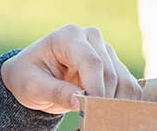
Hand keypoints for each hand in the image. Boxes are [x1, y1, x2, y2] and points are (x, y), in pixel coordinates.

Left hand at [0, 25, 141, 113]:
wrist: (32, 75)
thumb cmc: (28, 77)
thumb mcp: (32, 87)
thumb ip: (56, 92)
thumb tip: (80, 102)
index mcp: (68, 36)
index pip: (92, 62)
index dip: (96, 88)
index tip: (91, 111)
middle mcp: (91, 38)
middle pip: (110, 74)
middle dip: (102, 100)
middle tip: (90, 119)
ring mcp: (105, 50)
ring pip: (124, 81)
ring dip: (114, 103)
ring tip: (96, 117)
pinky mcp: (114, 64)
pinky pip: (129, 86)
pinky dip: (122, 102)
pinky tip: (106, 112)